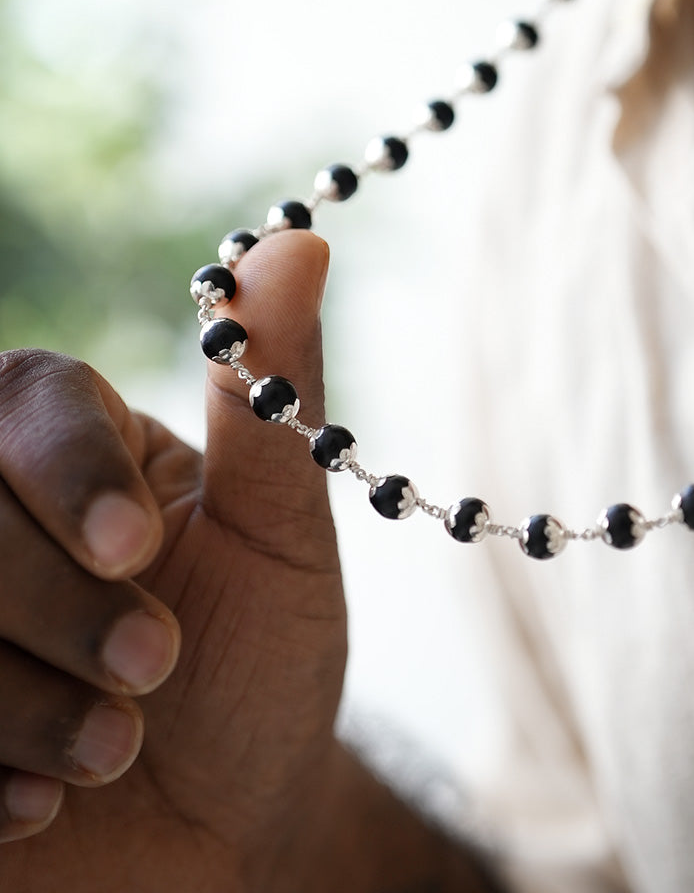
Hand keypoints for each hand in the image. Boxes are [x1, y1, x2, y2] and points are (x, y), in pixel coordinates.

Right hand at [0, 230, 346, 891]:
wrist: (232, 822)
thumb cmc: (260, 660)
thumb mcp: (280, 534)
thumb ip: (270, 395)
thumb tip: (296, 242)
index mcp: (67, 445)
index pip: (23, 396)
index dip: (68, 469)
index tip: (141, 550)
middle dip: (56, 601)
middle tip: (156, 668)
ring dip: (18, 695)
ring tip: (116, 747)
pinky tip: (37, 805)